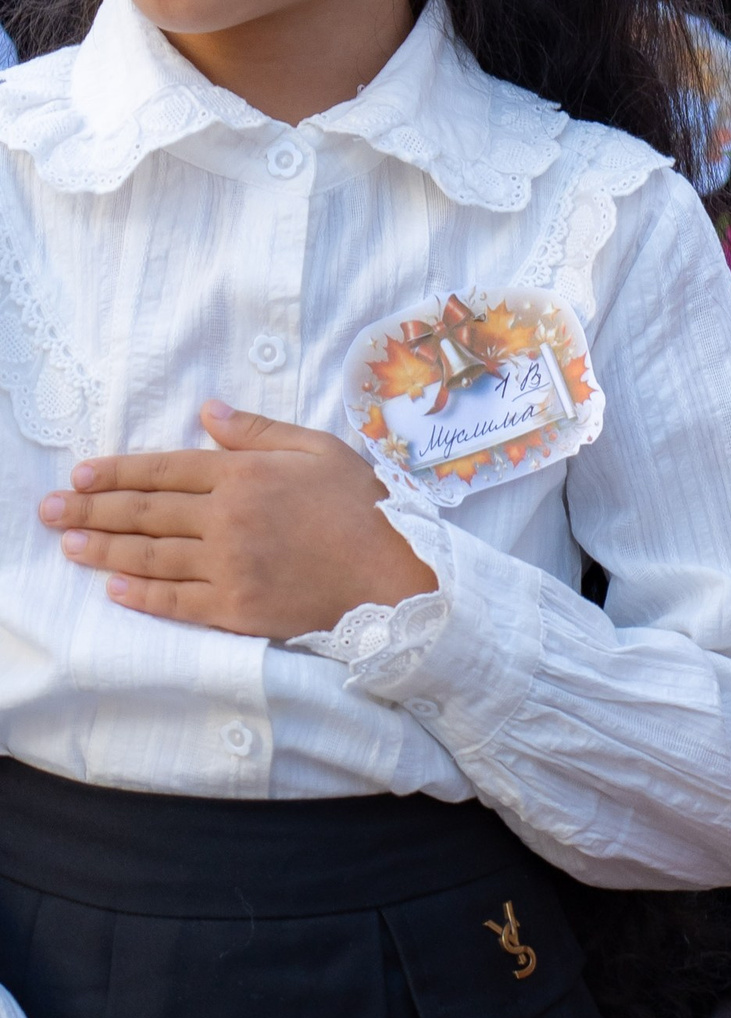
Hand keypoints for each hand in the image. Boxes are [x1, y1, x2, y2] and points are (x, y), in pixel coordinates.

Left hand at [39, 403, 434, 640]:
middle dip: (90, 510)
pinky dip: (140, 596)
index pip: (165, 469)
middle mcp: (227, 518)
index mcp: (245, 474)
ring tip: (68, 545)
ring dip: (103, 550)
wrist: (393, 573)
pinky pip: (175, 601)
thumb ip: (258, 430)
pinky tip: (113, 590)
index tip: (80, 474)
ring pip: (149, 557)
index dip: (117, 471)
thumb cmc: (362, 506)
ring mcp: (227, 566)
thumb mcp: (318, 449)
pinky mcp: (234, 608)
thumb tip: (208, 409)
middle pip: (145, 512)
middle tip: (49, 510)